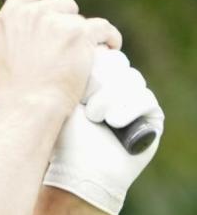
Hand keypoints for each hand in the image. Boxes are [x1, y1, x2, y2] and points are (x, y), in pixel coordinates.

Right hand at [0, 0, 122, 112]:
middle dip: (67, 21)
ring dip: (85, 35)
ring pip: (81, 19)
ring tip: (81, 56)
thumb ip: (18, 29)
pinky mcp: (81, 34)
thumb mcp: (3, 50)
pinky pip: (103, 28)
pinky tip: (109, 47)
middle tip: (67, 44)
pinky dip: (109, 38)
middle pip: (62, 3)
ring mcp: (58, 22)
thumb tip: (34, 22)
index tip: (53, 8)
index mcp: (11, 16)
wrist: (27, 105)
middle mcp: (33, 14)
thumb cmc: (14, 88)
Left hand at [43, 48, 164, 214]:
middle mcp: (116, 89)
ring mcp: (135, 102)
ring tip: (94, 116)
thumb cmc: (65, 138)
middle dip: (100, 82)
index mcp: (94, 82)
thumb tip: (79, 43)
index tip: (76, 84)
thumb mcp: (63, 99)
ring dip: (110, 98)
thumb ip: (72, 73)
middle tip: (85, 101)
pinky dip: (128, 108)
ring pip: (131, 79)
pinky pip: (145, 98)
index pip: (102, 56)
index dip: (92, 65)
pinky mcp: (152, 118)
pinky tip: (112, 121)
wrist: (79, 171)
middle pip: (118, 64)